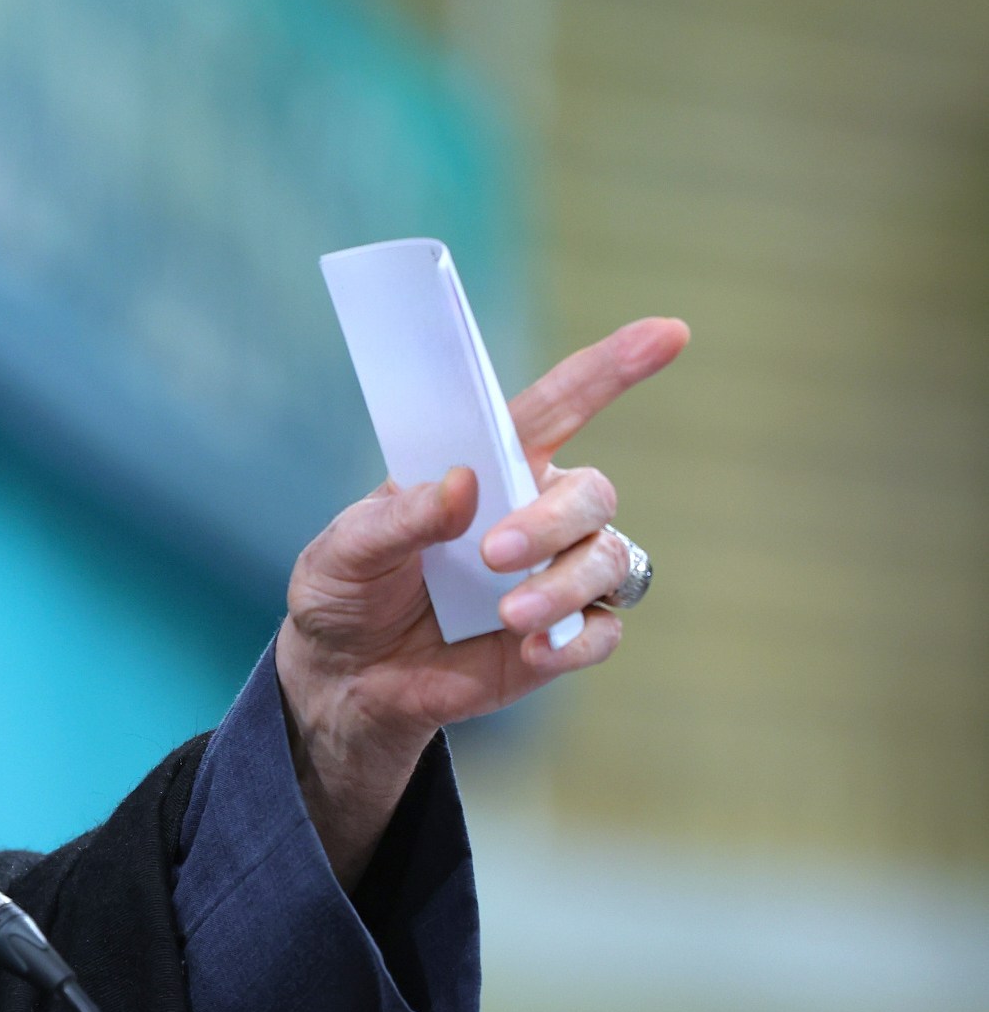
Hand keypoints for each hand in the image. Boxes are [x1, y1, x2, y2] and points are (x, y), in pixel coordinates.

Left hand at [275, 317, 689, 883]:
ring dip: (564, 583)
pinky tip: (533, 650)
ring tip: (507, 615)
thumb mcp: (346, 551)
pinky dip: (575, 639)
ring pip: (609, 559)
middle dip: (552, 521)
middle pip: (591, 493)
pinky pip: (603, 630)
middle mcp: (534, 513)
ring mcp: (553, 575)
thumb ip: (398, 518)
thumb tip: (464, 485)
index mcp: (488, 469)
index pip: (560, 407)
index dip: (613, 368)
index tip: (668, 333)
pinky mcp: (559, 637)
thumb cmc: (346, 593)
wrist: (343, 678)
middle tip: (493, 553)